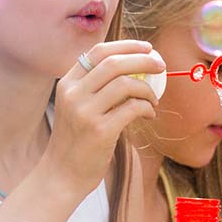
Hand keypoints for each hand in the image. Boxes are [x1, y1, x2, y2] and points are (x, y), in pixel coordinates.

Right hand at [46, 40, 165, 193]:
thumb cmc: (76, 141)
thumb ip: (96, 88)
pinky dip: (147, 107)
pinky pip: (132, 108)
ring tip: (153, 100)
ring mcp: (85, 112)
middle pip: (114, 63)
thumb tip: (135, 68)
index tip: (147, 48)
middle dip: (143, 60)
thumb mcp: (76, 108)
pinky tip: (149, 114)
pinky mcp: (100, 131)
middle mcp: (73, 94)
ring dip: (147, 89)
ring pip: (126, 84)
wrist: (61, 175)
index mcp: (67, 84)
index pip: (98, 52)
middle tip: (160, 65)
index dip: (126, 46)